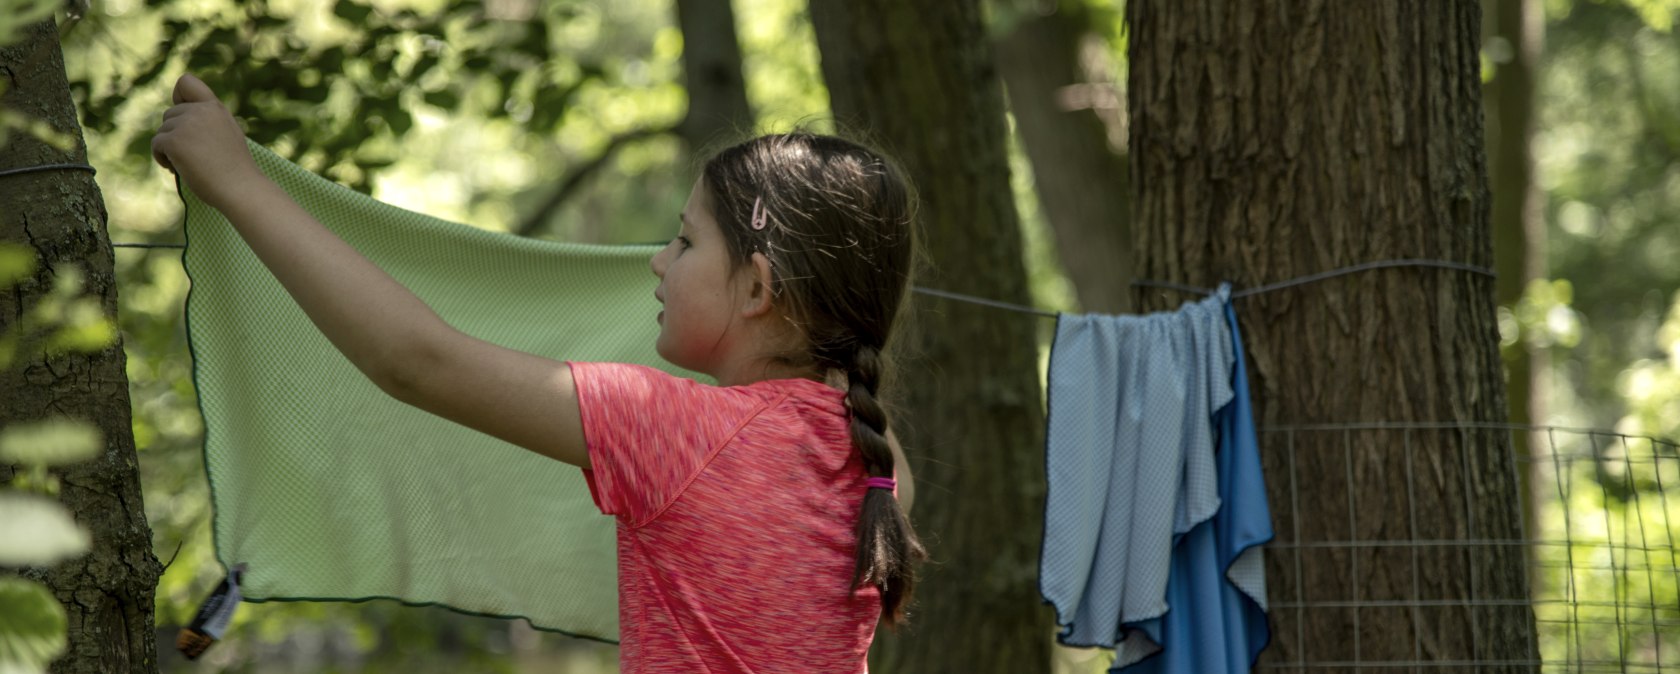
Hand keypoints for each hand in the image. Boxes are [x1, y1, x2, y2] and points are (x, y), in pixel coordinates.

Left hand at [151, 74, 266, 210]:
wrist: (241, 188)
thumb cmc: (235, 169)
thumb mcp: (226, 133)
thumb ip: (207, 121)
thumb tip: (178, 123)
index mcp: (215, 107)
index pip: (186, 82)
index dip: (179, 98)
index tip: (187, 119)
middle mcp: (200, 111)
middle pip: (170, 114)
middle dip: (175, 134)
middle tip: (193, 154)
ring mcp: (186, 124)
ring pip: (162, 131)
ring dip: (169, 148)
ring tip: (189, 164)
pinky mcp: (174, 140)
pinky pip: (156, 145)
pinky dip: (162, 158)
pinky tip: (178, 169)